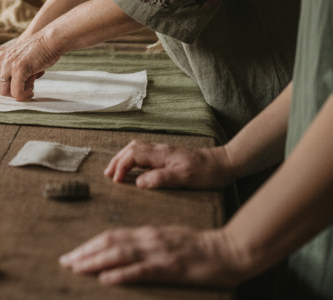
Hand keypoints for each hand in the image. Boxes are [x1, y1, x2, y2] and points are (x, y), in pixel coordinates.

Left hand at [0, 32, 61, 100]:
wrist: (49, 39)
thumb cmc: (39, 52)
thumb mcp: (22, 62)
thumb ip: (16, 74)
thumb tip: (18, 91)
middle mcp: (0, 62)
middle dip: (11, 94)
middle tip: (25, 91)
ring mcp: (8, 65)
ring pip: (6, 92)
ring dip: (20, 93)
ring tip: (31, 86)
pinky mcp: (19, 68)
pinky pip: (17, 92)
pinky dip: (26, 92)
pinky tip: (33, 85)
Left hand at [59, 225, 251, 287]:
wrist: (230, 250)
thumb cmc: (201, 248)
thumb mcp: (170, 240)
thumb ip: (148, 243)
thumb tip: (126, 250)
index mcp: (149, 232)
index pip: (112, 235)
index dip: (90, 244)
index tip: (73, 254)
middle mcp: (150, 238)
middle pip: (110, 242)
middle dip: (85, 252)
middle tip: (65, 262)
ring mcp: (160, 252)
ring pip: (120, 254)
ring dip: (95, 262)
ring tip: (76, 268)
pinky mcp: (171, 267)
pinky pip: (141, 270)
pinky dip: (122, 274)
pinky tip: (107, 279)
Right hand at [104, 140, 236, 189]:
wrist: (225, 163)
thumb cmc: (207, 172)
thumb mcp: (185, 178)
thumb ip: (160, 179)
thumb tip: (138, 183)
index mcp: (161, 154)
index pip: (132, 155)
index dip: (121, 167)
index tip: (116, 181)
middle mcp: (160, 150)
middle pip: (131, 149)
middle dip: (117, 160)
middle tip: (108, 175)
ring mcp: (164, 151)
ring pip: (137, 149)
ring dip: (123, 158)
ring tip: (116, 171)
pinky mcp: (169, 155)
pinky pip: (144, 153)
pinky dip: (133, 159)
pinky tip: (135, 168)